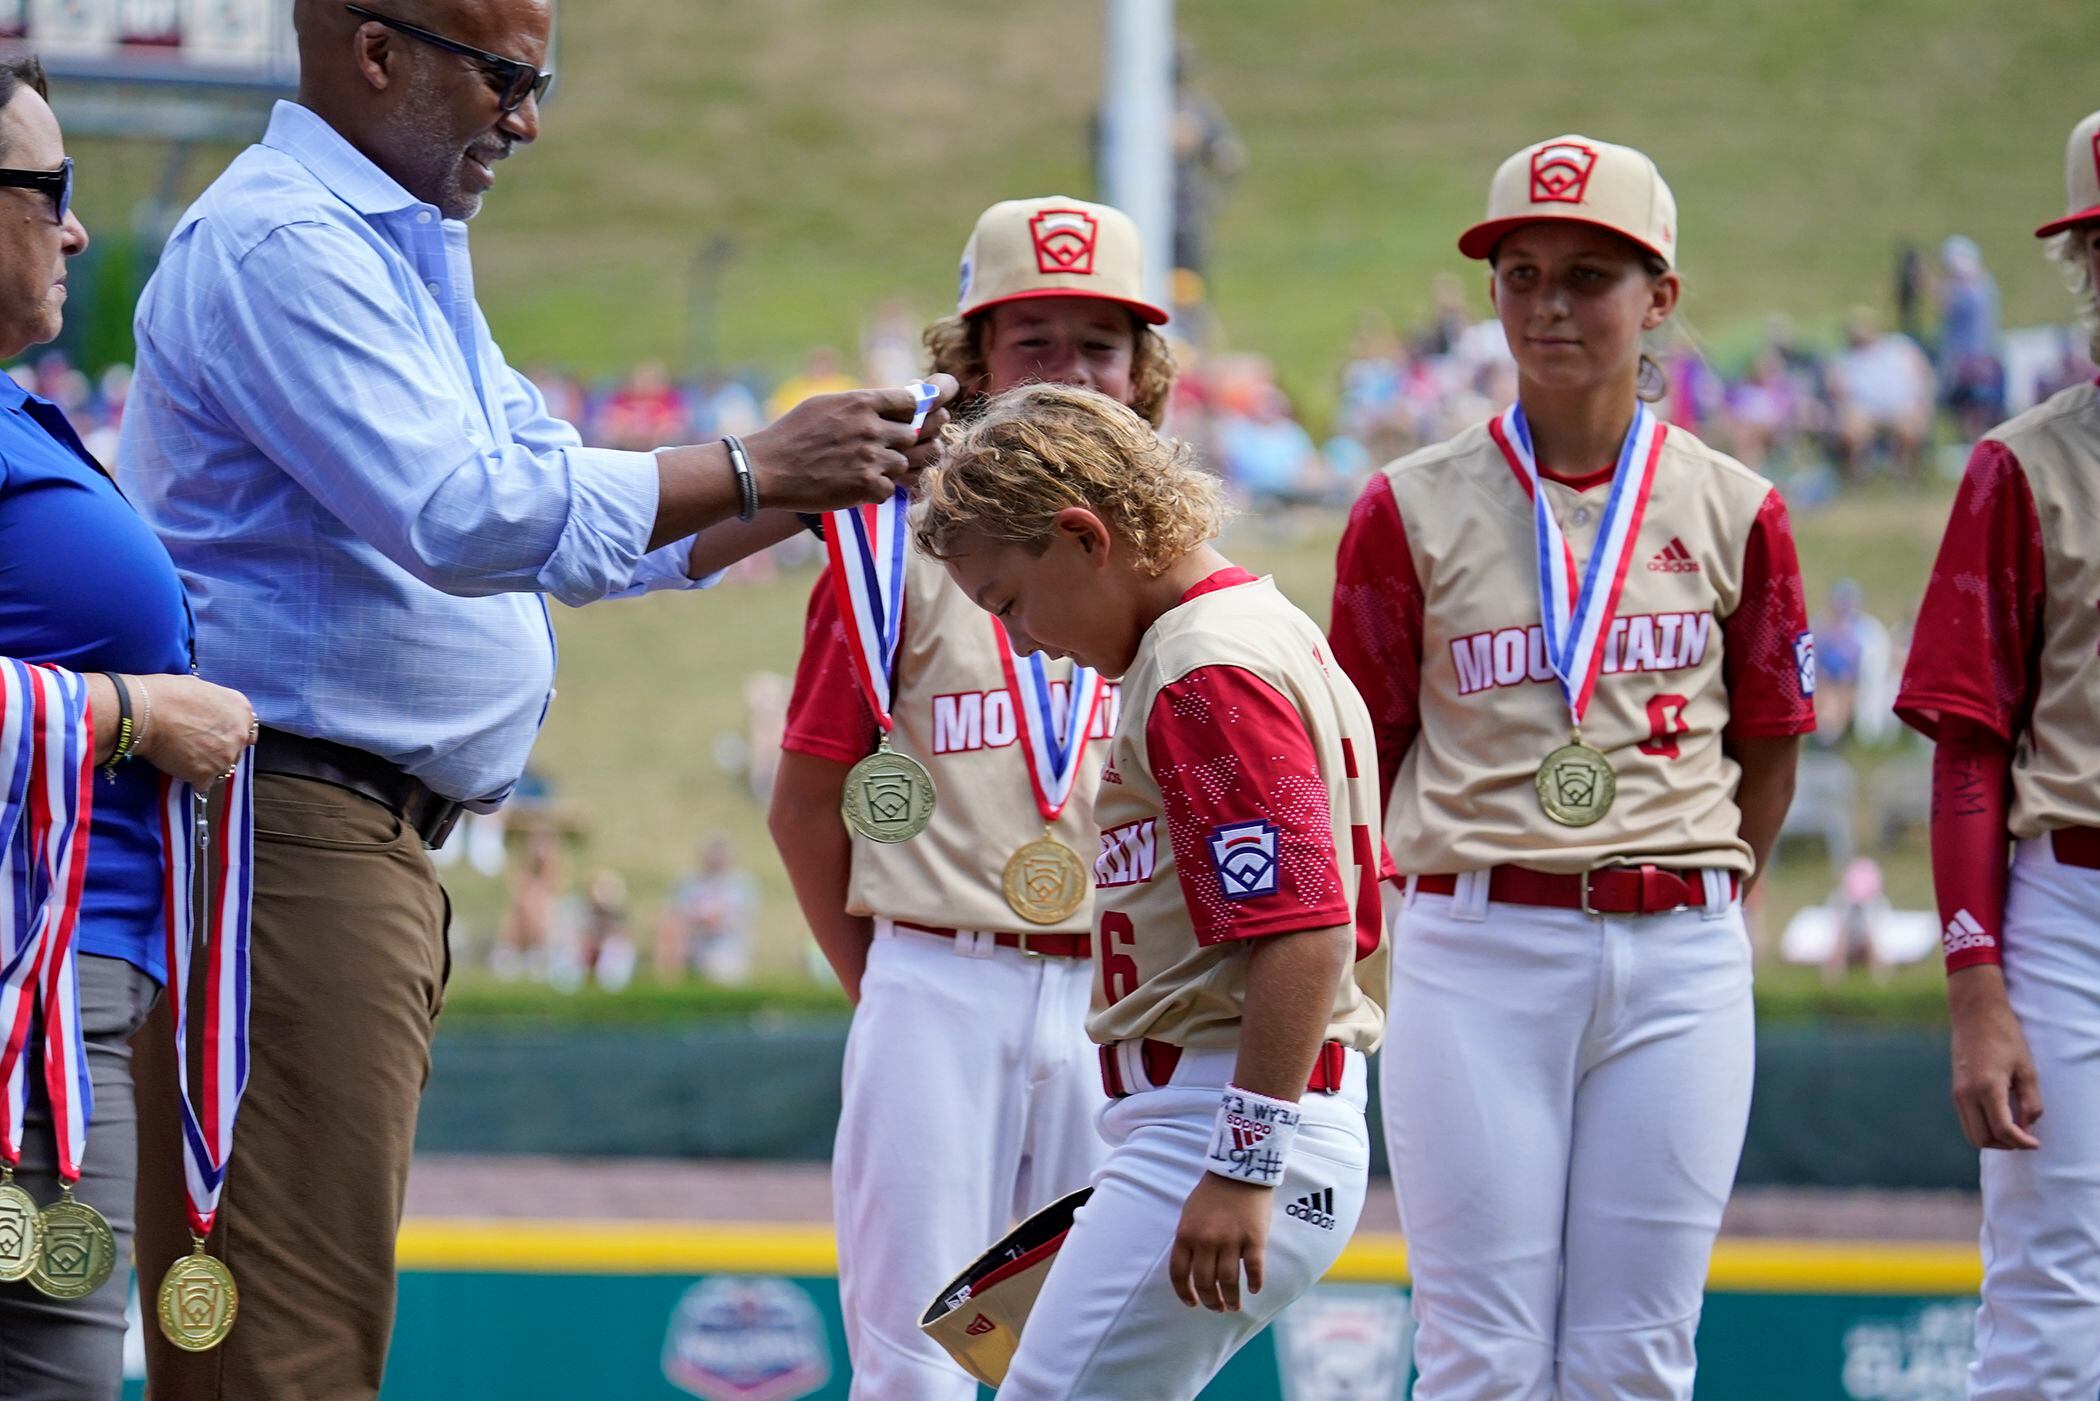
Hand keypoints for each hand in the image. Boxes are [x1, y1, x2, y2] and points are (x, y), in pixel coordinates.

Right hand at [134, 673, 256, 787]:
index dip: (231, 735)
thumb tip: (210, 711)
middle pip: (236, 751)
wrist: (145, 712)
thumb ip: (216, 705)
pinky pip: (204, 783)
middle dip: (220, 751)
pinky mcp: (207, 775)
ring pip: (222, 769)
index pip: (247, 731)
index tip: (218, 737)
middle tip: (197, 747)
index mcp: (241, 710)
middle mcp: (240, 734)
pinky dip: (193, 779)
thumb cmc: (167, 695)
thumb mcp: (202, 688)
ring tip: (185, 757)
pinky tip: (180, 768)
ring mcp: (225, 757)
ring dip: (208, 766)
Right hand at [741, 375, 957, 512]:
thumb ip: (861, 404)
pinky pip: (891, 490)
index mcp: (863, 402)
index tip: (934, 405)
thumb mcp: (826, 404)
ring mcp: (871, 458)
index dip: (928, 404)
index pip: (914, 400)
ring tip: (879, 468)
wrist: (766, 469)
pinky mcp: (866, 486)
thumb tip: (890, 402)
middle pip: (919, 433)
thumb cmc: (792, 434)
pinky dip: (881, 491)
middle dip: (919, 440)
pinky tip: (864, 488)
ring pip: (908, 464)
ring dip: (898, 468)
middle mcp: (872, 427)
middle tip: (916, 444)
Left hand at [1169, 1174, 1270, 1311]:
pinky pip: (1254, 1269)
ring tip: (1234, 1306)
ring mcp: (1231, 1240)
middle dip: (1210, 1301)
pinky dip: (1254, 1283)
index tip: (1192, 1303)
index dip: (1184, 1293)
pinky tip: (1253, 1289)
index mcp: (1186, 1235)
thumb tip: (1191, 1266)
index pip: (1179, 1273)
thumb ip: (1188, 1239)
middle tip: (1217, 1308)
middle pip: (1205, 1282)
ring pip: (1228, 1281)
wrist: (1239, 1170)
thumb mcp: (1189, 1213)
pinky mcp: (1254, 1238)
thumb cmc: (1212, 1191)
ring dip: (1231, 1299)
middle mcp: (1206, 1241)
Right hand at [1949, 965, 2042, 1149]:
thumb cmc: (2005, 1038)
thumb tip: (2027, 1127)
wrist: (1975, 1014)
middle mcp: (1967, 1094)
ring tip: (2013, 1130)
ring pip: (1971, 1133)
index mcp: (1987, 1088)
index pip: (2003, 1130)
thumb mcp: (2027, 1070)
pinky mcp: (1955, 1090)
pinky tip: (1999, 1117)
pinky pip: (1967, 1120)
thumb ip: (2030, 1103)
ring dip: (1993, 1138)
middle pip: (1982, 1139)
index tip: (2035, 1143)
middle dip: (2005, 1145)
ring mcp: (1957, 1093)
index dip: (2022, 1142)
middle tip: (2024, 1138)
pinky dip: (1983, 1127)